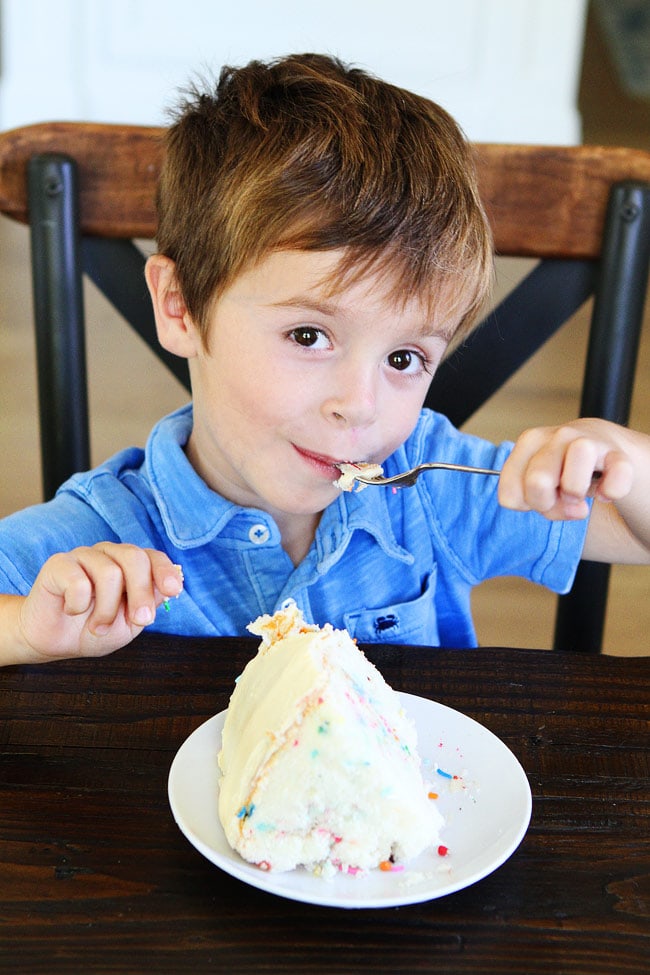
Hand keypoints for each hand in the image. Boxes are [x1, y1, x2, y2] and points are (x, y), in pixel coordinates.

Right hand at [15, 542, 183, 662]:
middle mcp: (109, 555)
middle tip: (140, 619)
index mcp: (129, 565)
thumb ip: (147, 604)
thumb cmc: (94, 630)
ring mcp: (84, 556)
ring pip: (109, 573)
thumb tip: (166, 587)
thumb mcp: (129, 624)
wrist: (56, 643)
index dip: (165, 571)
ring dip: (106, 610)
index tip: (173, 590)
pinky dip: (79, 605)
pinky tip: (72, 610)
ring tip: (97, 626)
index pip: (153, 557)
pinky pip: (78, 582)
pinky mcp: (59, 564)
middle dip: (141, 592)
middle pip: (134, 558)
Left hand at [498, 420, 634, 520]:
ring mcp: (587, 440)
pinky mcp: (617, 453)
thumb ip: (539, 502)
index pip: (510, 493)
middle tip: (558, 498)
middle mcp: (556, 436)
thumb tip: (574, 508)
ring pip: (578, 457)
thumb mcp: (539, 485)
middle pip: (537, 481)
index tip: (538, 497)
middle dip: (546, 503)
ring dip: (576, 490)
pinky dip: (612, 491)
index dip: (526, 505)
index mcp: (529, 443)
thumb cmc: (561, 470)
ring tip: (578, 494)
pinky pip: (618, 474)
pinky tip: (605, 494)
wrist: (599, 446)